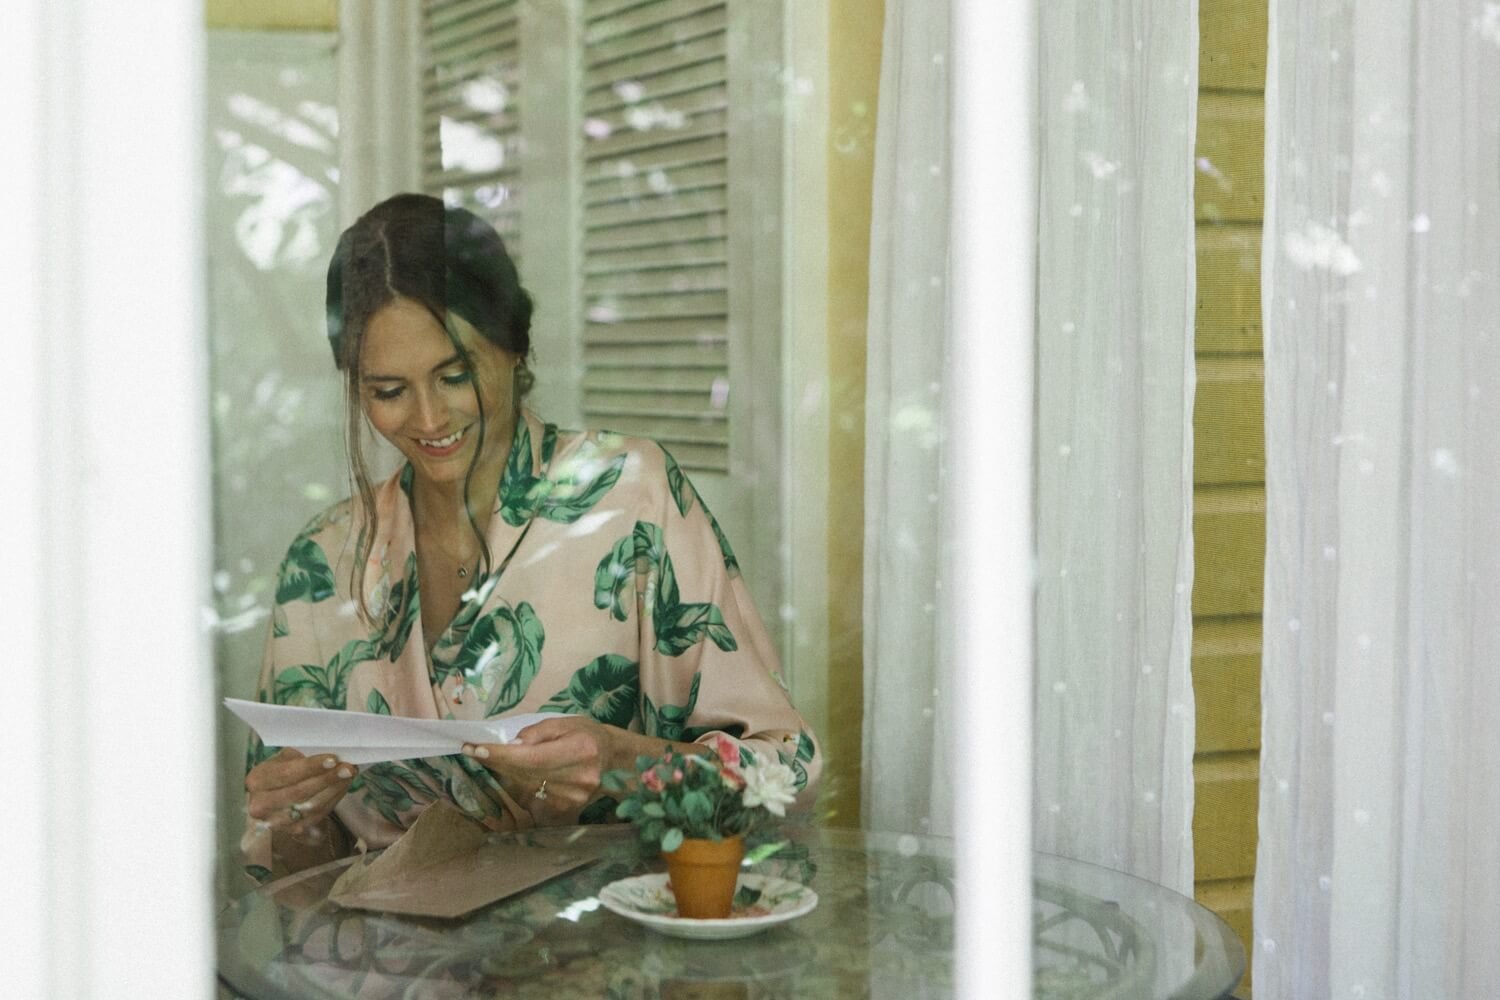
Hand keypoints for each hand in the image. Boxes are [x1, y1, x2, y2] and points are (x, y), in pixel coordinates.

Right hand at [245, 749, 357, 839]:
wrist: (273, 798)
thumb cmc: (281, 771)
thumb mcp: (284, 758)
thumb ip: (301, 757)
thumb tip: (331, 757)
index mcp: (257, 780)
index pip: (286, 774)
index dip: (311, 767)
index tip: (333, 759)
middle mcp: (261, 804)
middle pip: (300, 792)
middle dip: (327, 778)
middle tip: (348, 768)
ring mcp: (276, 821)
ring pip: (311, 806)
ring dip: (335, 789)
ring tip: (349, 775)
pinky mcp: (292, 830)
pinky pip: (318, 815)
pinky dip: (334, 799)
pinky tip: (342, 787)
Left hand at [462, 716, 618, 822]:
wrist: (613, 761)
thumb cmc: (587, 735)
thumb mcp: (564, 723)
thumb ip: (537, 732)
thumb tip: (512, 745)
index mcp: (579, 750)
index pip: (531, 757)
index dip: (501, 754)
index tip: (474, 748)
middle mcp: (577, 778)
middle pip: (524, 774)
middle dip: (496, 762)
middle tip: (474, 751)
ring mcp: (572, 798)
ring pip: (524, 788)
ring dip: (506, 775)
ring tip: (498, 760)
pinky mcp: (566, 810)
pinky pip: (531, 799)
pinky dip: (519, 787)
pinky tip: (519, 775)